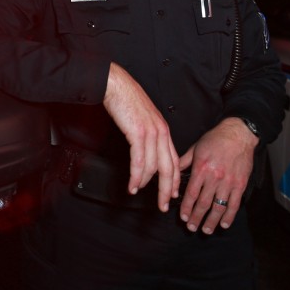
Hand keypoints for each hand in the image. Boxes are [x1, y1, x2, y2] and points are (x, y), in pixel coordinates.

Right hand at [102, 62, 179, 211]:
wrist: (116, 84)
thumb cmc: (125, 98)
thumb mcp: (141, 118)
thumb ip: (147, 134)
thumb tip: (144, 149)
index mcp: (163, 129)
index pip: (173, 160)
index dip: (174, 179)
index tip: (172, 193)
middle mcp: (161, 132)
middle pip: (169, 168)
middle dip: (166, 190)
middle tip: (163, 205)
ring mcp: (151, 133)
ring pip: (154, 167)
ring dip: (145, 184)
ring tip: (137, 193)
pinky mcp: (138, 133)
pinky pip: (139, 161)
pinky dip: (136, 176)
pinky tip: (132, 185)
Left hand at [178, 117, 258, 233]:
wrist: (238, 134)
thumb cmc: (215, 139)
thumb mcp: (195, 148)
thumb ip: (184, 162)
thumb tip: (172, 172)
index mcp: (201, 169)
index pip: (191, 193)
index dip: (186, 208)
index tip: (183, 217)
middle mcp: (214, 177)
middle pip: (204, 203)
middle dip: (196, 218)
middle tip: (191, 228)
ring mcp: (229, 182)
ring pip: (219, 207)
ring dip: (212, 221)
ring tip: (206, 230)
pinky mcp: (240, 184)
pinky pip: (234, 204)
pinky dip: (229, 216)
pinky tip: (224, 224)